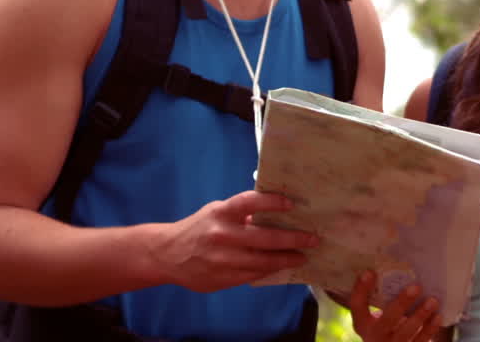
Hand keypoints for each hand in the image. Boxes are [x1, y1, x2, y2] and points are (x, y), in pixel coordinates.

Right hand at [155, 190, 316, 292]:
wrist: (168, 255)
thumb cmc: (200, 228)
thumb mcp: (217, 211)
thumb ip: (242, 212)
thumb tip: (277, 211)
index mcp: (221, 213)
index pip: (250, 202)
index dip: (272, 202)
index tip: (291, 203)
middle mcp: (222, 235)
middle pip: (264, 238)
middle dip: (293, 239)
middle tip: (312, 239)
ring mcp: (222, 259)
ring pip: (262, 262)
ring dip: (286, 259)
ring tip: (302, 256)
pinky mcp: (221, 278)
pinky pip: (253, 275)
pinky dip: (269, 270)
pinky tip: (281, 266)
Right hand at [349, 271, 442, 341]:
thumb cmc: (383, 326)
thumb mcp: (374, 316)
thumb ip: (382, 299)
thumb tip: (399, 270)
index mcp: (363, 324)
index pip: (356, 306)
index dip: (361, 289)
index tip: (370, 271)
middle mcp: (374, 337)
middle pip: (387, 320)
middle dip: (401, 303)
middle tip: (416, 287)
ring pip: (406, 332)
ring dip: (420, 315)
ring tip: (433, 300)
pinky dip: (429, 329)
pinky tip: (437, 316)